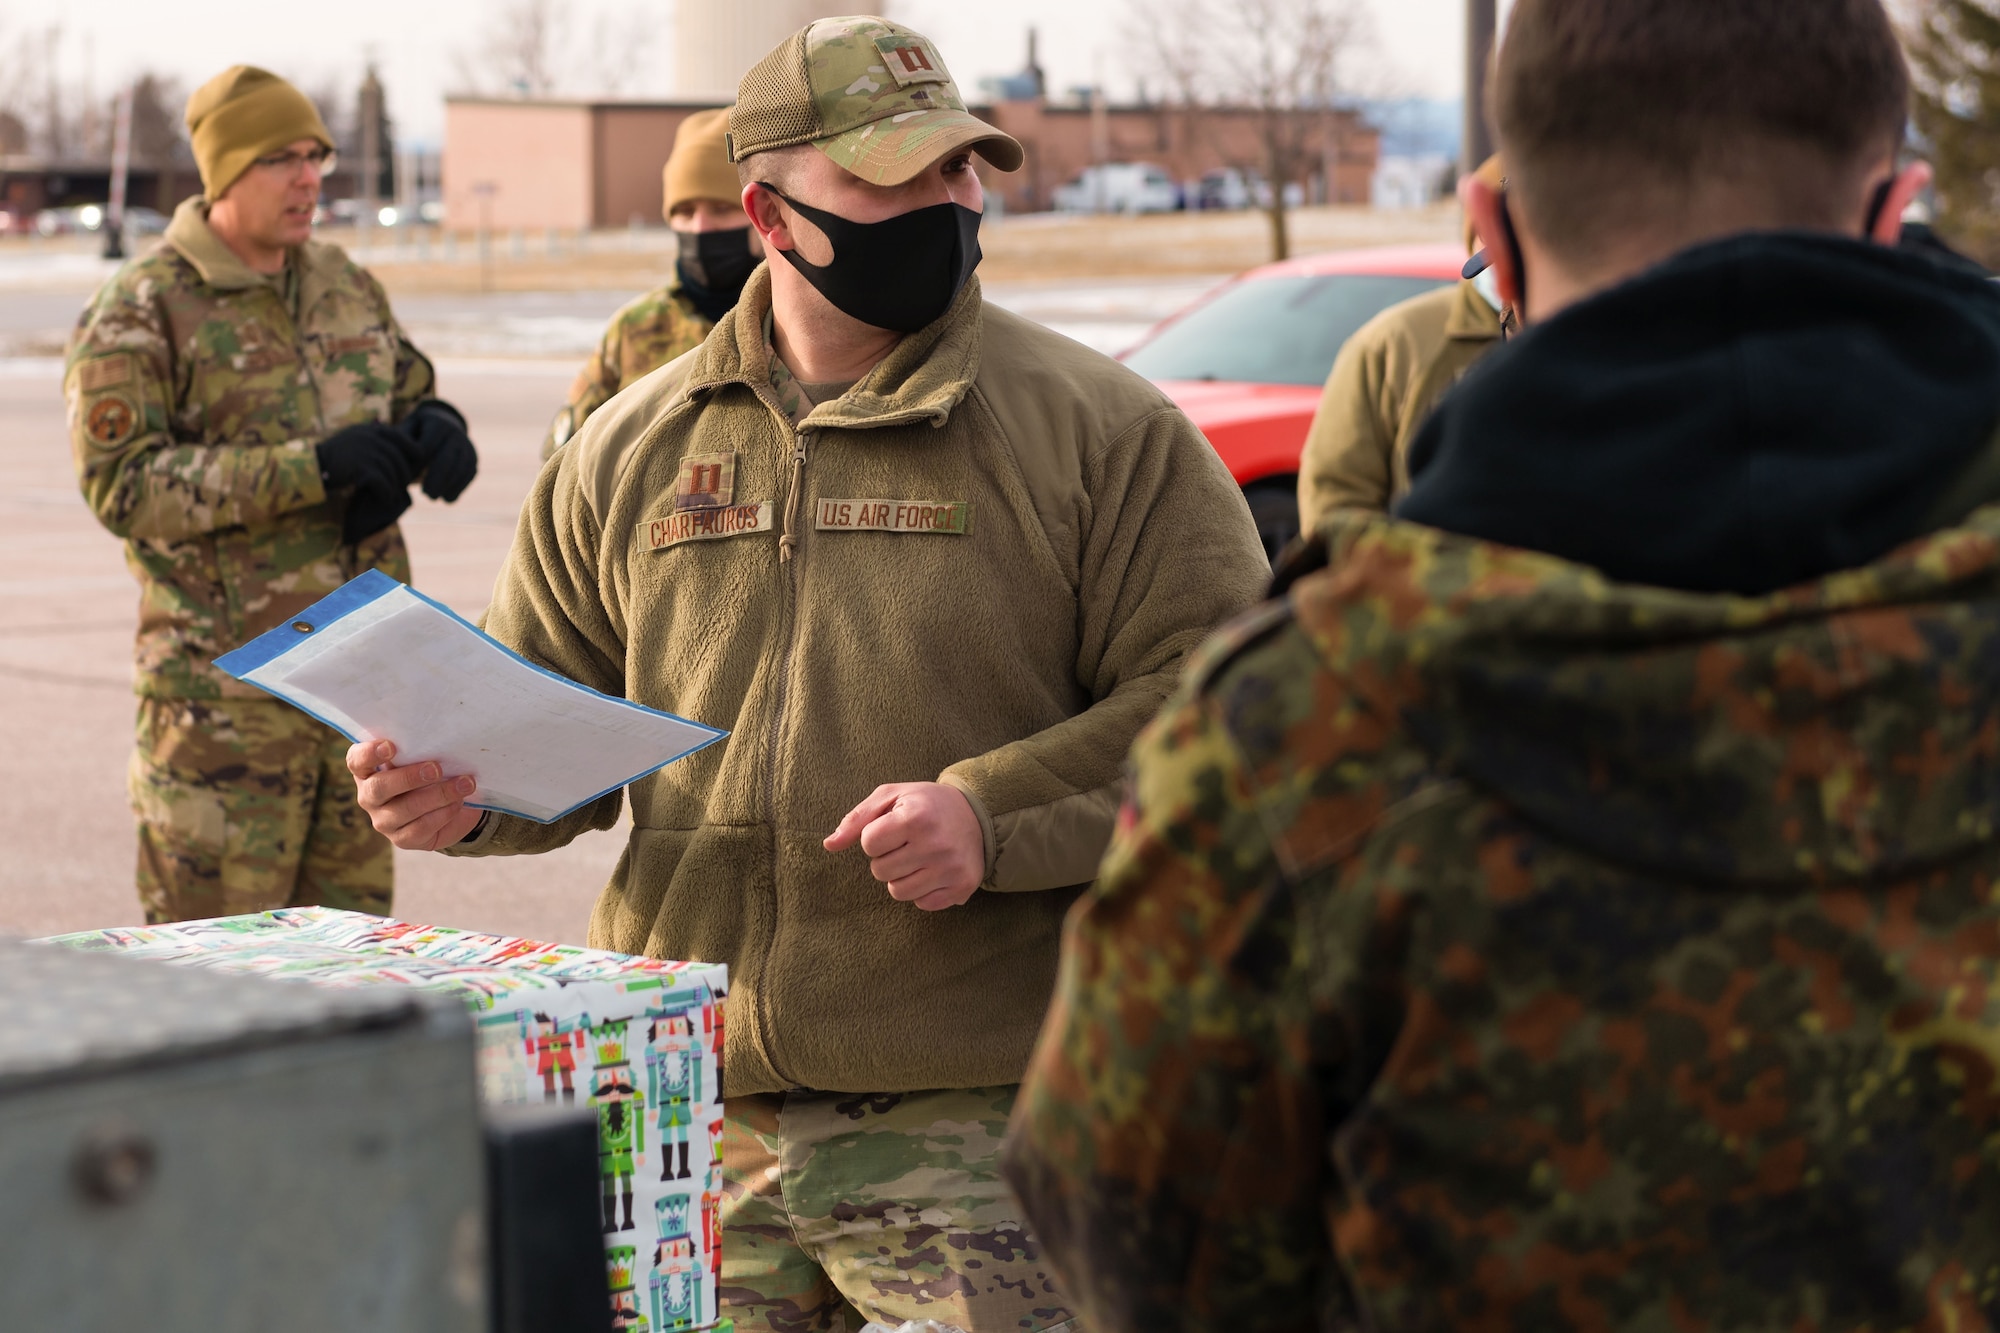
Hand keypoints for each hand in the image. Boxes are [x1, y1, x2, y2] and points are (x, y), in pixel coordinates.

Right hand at [316, 421, 421, 543]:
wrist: (309, 468)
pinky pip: (384, 483)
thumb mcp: (354, 443)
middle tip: (402, 488)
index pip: (401, 438)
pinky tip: (384, 499)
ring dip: (394, 487)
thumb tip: (400, 454)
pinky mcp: (361, 467)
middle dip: (403, 475)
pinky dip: (386, 494)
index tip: (414, 466)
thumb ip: (374, 443)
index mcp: (370, 430)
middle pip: (399, 459)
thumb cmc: (333, 460)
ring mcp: (366, 451)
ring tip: (392, 496)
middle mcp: (370, 437)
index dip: (413, 452)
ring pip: (393, 473)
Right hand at [345, 739, 484, 851]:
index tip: (391, 746)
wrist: (450, 807)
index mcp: (367, 770)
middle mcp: (369, 796)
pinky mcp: (401, 839)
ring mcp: (383, 820)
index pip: (356, 760)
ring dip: (438, 795)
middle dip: (409, 777)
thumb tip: (442, 740)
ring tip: (464, 784)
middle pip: (379, 788)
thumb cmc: (431, 774)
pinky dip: (443, 813)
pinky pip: (421, 827)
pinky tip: (458, 802)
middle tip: (436, 769)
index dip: (369, 753)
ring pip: (404, 809)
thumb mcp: (423, 758)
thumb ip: (421, 750)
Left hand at [399, 399, 478, 501]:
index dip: (416, 465)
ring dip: (448, 486)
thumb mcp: (406, 431)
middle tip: (426, 495)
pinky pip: (469, 474)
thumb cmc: (416, 432)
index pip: (427, 448)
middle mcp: (456, 432)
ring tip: (434, 498)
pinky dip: (459, 488)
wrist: (442, 424)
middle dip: (436, 479)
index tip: (405, 478)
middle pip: (447, 459)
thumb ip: (400, 444)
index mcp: (437, 423)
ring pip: (461, 468)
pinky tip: (447, 499)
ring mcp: (467, 445)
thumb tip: (395, 462)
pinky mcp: (473, 457)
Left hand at [824, 782, 983, 910]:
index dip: (875, 837)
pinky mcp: (962, 887)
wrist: (978, 814)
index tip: (893, 828)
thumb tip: (829, 845)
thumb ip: (857, 819)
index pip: (869, 844)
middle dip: (887, 858)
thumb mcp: (892, 796)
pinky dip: (922, 890)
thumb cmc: (926, 804)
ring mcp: (950, 869)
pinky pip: (922, 904)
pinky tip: (933, 871)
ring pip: (898, 892)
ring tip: (917, 858)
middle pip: (880, 871)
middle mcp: (935, 844)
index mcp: (915, 817)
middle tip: (906, 844)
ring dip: (901, 877)